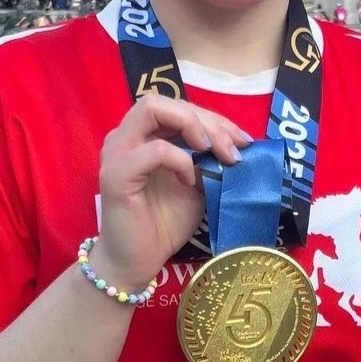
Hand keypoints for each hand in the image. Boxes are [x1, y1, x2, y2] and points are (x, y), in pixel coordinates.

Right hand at [95, 94, 250, 287]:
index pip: (178, 107)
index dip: (214, 118)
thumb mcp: (199, 185)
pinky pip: (154, 150)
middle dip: (207, 120)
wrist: (138, 261)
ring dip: (193, 126)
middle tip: (233, 149)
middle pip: (166, 101)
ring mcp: (117, 152)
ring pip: (152, 109)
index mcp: (143, 135)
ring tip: (213, 152)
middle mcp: (125, 136)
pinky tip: (191, 180)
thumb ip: (211, 161)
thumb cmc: (164, 223)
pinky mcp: (116, 175)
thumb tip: (242, 145)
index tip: (243, 141)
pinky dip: (180, 159)